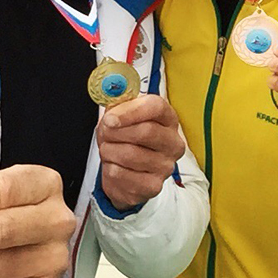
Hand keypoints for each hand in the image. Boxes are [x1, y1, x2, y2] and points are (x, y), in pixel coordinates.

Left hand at [97, 95, 184, 211]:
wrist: (123, 173)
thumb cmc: (124, 138)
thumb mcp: (119, 116)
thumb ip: (117, 102)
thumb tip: (110, 91)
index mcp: (167, 118)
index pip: (156, 107)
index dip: (131, 111)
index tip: (111, 117)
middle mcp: (173, 142)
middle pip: (146, 131)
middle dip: (116, 132)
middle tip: (105, 133)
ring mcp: (166, 166)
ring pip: (130, 154)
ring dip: (109, 150)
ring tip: (108, 149)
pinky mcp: (153, 186)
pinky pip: (122, 174)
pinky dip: (110, 168)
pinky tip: (114, 166)